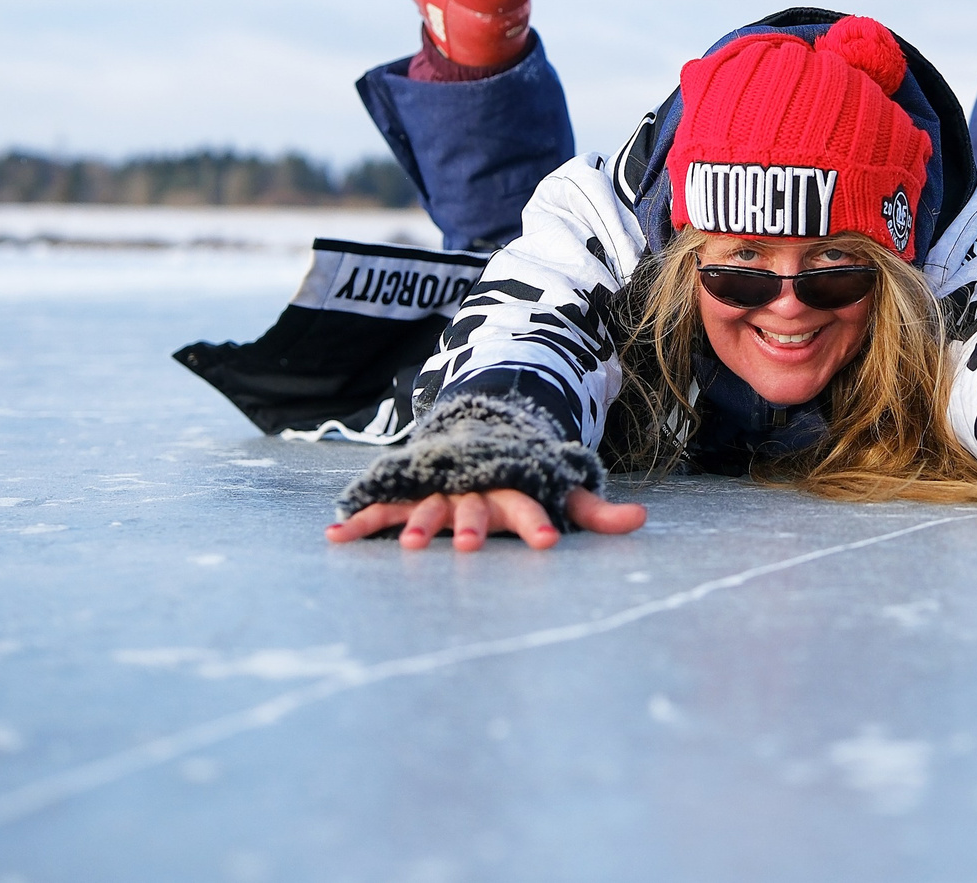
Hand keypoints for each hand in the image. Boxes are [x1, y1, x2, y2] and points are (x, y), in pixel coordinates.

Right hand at [325, 485, 645, 550]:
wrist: (479, 431)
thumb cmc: (525, 476)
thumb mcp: (561, 492)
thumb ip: (595, 512)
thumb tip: (641, 521)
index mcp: (512, 487)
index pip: (529, 506)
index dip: (538, 523)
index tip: (548, 543)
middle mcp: (474, 487)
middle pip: (474, 508)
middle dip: (473, 525)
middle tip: (473, 546)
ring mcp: (438, 488)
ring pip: (428, 508)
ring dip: (420, 524)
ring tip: (414, 545)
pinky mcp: (408, 493)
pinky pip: (381, 508)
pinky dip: (358, 520)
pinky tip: (335, 536)